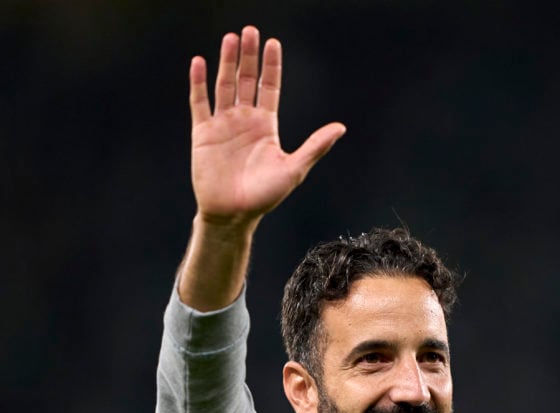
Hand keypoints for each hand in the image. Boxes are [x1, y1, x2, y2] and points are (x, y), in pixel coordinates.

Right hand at [189, 26, 345, 227]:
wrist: (234, 214)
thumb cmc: (265, 196)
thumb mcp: (295, 169)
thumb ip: (316, 146)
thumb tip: (341, 128)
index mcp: (266, 126)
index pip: (269, 87)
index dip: (271, 66)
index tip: (273, 42)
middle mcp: (245, 120)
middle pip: (246, 80)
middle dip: (248, 56)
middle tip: (250, 31)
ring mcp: (223, 124)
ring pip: (224, 85)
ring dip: (227, 62)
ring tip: (230, 39)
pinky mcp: (203, 133)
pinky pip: (200, 103)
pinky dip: (199, 83)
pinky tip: (200, 62)